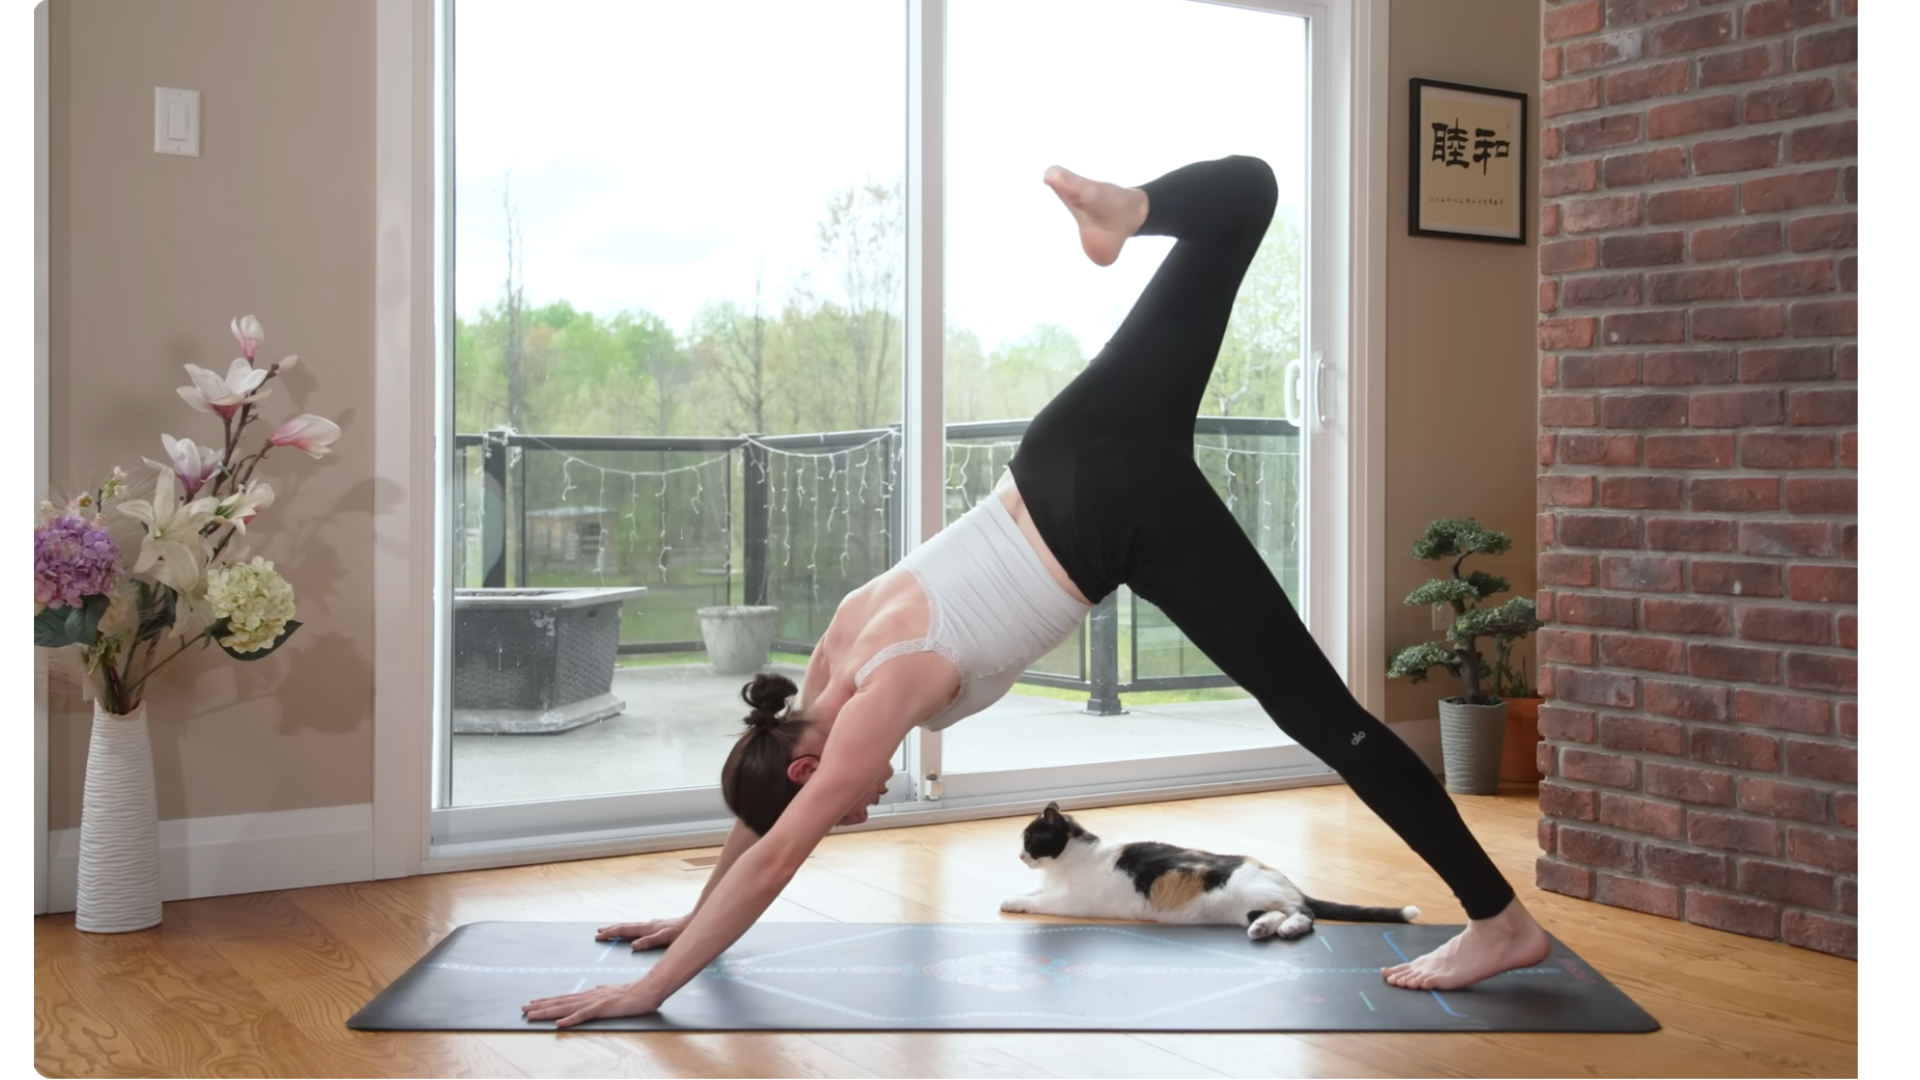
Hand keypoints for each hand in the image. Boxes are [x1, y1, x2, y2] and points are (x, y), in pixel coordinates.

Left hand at [522, 980, 661, 1028]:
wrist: (648, 990)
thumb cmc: (634, 992)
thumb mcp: (614, 992)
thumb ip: (603, 992)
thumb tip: (595, 989)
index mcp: (591, 994)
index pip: (565, 999)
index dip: (548, 1001)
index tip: (533, 1002)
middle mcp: (589, 996)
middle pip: (560, 1002)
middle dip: (540, 1006)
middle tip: (523, 1009)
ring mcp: (594, 1002)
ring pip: (566, 1008)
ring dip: (547, 1012)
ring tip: (532, 1014)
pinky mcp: (602, 1009)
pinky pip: (583, 1016)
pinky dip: (570, 1020)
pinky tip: (559, 1024)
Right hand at [595, 915, 689, 950]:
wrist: (696, 921)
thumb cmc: (682, 931)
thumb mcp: (666, 938)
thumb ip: (650, 941)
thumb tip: (633, 946)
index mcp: (647, 928)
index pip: (625, 930)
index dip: (611, 934)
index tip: (598, 936)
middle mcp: (649, 925)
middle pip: (626, 927)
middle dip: (612, 930)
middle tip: (598, 933)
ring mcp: (654, 925)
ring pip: (633, 926)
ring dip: (621, 928)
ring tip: (611, 929)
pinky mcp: (661, 926)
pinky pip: (642, 927)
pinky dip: (635, 929)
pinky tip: (637, 931)